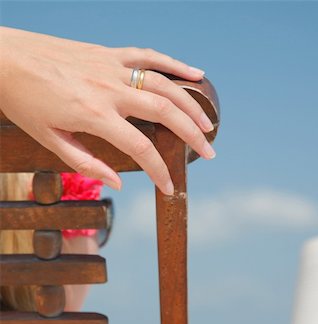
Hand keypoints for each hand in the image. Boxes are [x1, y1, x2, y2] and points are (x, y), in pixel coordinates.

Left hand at [0, 26, 215, 194]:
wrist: (1, 57)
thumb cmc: (23, 101)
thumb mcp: (50, 140)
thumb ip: (88, 164)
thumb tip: (120, 184)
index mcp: (95, 116)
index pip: (141, 149)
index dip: (159, 172)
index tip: (169, 188)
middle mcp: (110, 90)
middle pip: (165, 113)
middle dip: (192, 136)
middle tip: (210, 152)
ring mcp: (112, 68)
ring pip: (165, 84)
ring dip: (191, 105)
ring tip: (208, 123)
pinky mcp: (109, 54)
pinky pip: (149, 56)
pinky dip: (175, 64)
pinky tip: (195, 75)